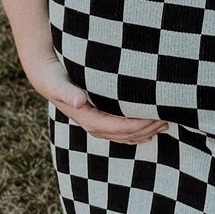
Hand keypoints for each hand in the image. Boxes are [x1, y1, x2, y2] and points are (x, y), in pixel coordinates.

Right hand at [25, 54, 166, 144]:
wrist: (48, 78)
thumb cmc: (55, 78)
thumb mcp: (58, 83)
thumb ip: (68, 93)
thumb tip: (79, 101)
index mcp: (87, 118)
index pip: (116, 128)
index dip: (136, 126)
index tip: (154, 119)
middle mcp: (93, 125)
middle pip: (124, 134)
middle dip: (146, 129)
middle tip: (166, 120)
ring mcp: (97, 124)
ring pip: (125, 135)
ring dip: (145, 132)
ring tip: (164, 126)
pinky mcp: (100, 119)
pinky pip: (121, 132)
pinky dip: (137, 133)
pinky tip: (151, 130)